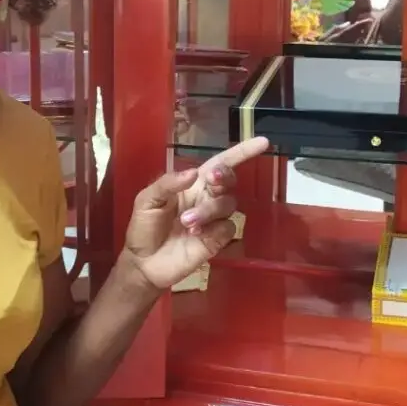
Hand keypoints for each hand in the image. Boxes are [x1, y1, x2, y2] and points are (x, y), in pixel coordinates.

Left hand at [119, 137, 268, 290]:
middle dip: (224, 176)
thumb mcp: (148, 199)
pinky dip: (214, 228)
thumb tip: (194, 172)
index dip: (242, 152)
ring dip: (208, 209)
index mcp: (193, 183)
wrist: (143, 263)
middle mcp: (207, 197)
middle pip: (230, 180)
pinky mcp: (218, 239)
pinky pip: (228, 227)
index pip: (221, 163)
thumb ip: (168, 183)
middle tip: (211, 179)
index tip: (263, 142)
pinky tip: (195, 234)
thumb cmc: (145, 226)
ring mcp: (215, 219)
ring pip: (228, 204)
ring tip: (186, 222)